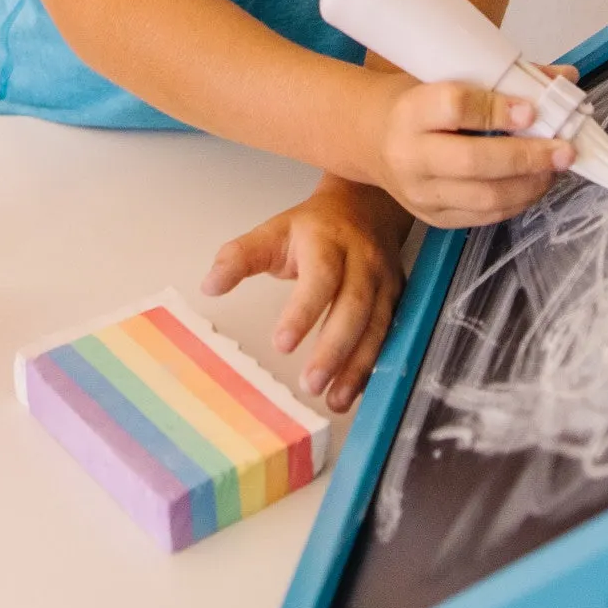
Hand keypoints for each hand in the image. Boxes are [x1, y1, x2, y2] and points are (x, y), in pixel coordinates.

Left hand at [202, 176, 410, 412]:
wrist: (365, 208)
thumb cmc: (314, 228)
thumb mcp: (272, 232)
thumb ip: (239, 257)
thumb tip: (209, 286)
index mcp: (328, 242)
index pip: (320, 277)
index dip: (303, 312)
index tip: (282, 344)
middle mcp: (363, 261)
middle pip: (354, 307)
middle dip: (334, 349)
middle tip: (310, 384)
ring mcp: (385, 281)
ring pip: (378, 326)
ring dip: (357, 367)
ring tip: (335, 400)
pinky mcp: (398, 299)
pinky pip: (390, 336)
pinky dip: (374, 367)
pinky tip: (357, 391)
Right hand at [363, 75, 573, 227]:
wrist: (371, 139)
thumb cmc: (416, 102)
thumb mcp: (445, 78)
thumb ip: (502, 79)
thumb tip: (564, 78)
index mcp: (410, 111)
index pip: (455, 108)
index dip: (496, 110)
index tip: (531, 110)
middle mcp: (409, 156)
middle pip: (473, 161)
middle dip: (526, 157)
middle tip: (563, 150)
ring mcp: (420, 193)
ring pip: (484, 197)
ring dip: (530, 184)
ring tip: (556, 168)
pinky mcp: (433, 218)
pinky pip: (484, 217)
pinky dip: (517, 201)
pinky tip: (535, 184)